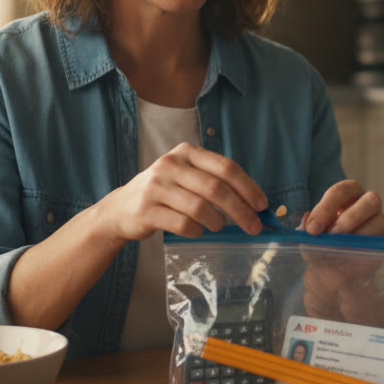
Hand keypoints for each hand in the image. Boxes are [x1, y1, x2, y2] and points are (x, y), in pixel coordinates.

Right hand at [94, 142, 267, 241]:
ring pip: (200, 207)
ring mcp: (156, 187)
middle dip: (240, 210)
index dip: (248, 187)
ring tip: (219, 227)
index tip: (262, 205)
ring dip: (217, 222)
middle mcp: (170, 165)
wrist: (121, 209)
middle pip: (216, 188)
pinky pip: (182, 223)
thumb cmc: (165, 194)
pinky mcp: (146, 210)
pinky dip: (196, 231)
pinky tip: (197, 231)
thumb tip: (255, 205)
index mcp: (187, 153)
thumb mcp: (187, 177)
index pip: (226, 167)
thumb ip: (216, 183)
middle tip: (254, 227)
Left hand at [300, 180, 383, 320]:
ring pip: (381, 220)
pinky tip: (352, 256)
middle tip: (332, 236)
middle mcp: (366, 204)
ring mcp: (379, 222)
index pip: (341, 191)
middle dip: (350, 218)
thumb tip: (306, 220)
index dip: (327, 207)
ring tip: (341, 248)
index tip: (313, 228)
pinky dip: (367, 248)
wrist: (330, 274)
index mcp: (346, 196)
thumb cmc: (321, 248)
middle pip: (371, 199)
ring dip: (359, 235)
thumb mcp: (309, 241)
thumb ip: (307, 231)